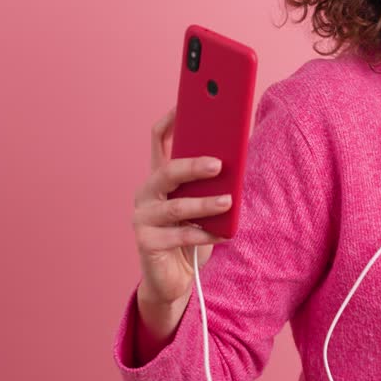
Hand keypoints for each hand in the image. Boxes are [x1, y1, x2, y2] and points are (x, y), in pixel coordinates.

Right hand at [132, 106, 232, 307]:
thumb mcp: (203, 203)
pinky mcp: (147, 242)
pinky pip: (179, 236)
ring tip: (228, 201)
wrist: (176, 277)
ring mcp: (143, 217)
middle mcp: (147, 192)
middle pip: (166, 170)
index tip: (189, 102)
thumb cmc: (193, 233)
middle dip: (193, 165)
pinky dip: (204, 235)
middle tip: (219, 164)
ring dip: (204, 204)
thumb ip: (211, 181)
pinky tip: (223, 234)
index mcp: (160, 175)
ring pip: (175, 206)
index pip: (159, 138)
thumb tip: (236, 157)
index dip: (172, 118)